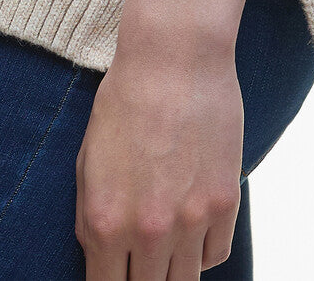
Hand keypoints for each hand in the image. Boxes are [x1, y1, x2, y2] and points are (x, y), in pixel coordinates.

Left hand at [74, 18, 243, 279]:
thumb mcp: (88, 160)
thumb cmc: (125, 99)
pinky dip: (203, 251)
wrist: (175, 55)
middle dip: (142, 280)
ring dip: (174, 271)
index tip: (117, 275)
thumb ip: (91, 218)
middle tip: (143, 263)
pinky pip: (216, 254)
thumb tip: (101, 256)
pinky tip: (193, 231)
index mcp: (104, 222)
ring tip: (167, 251)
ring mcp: (191, 220)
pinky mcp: (225, 201)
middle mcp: (148, 230)